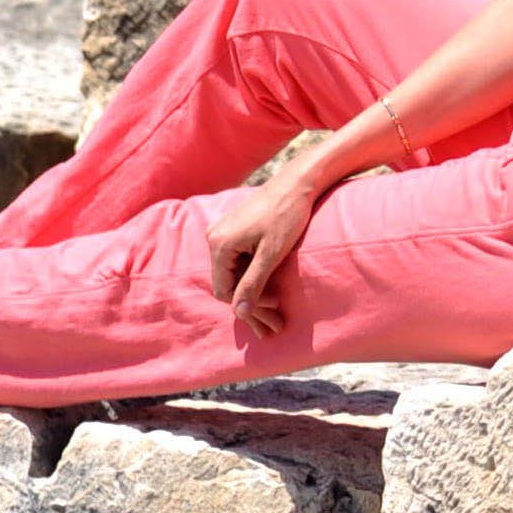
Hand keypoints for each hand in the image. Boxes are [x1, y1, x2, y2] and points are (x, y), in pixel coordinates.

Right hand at [206, 168, 319, 335]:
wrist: (297, 184)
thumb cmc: (286, 216)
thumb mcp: (271, 254)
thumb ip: (253, 283)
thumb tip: (239, 314)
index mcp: (219, 243)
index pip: (224, 290)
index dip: (247, 306)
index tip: (273, 309)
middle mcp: (215, 238)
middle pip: (229, 285)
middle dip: (252, 307)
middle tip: (274, 328)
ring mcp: (224, 233)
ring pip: (235, 276)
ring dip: (254, 295)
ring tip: (276, 316)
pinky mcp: (235, 232)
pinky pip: (240, 263)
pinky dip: (254, 279)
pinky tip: (270, 293)